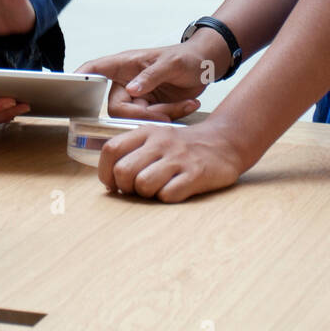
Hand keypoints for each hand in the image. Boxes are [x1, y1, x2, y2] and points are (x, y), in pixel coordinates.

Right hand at [78, 36, 224, 120]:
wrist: (206, 66)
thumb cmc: (187, 56)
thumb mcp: (171, 63)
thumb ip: (150, 76)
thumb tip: (131, 90)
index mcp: (125, 64)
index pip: (96, 69)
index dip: (80, 77)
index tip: (69, 84)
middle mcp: (127, 82)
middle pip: (118, 109)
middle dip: (144, 115)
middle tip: (166, 114)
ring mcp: (138, 97)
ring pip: (138, 119)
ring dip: (163, 116)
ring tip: (186, 104)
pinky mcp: (151, 109)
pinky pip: (154, 122)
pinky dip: (172, 117)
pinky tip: (189, 104)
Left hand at [98, 121, 245, 201]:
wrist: (224, 142)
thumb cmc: (182, 146)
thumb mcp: (156, 139)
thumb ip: (132, 153)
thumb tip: (110, 182)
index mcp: (146, 132)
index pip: (111, 149)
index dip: (105, 172)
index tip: (113, 184)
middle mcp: (160, 142)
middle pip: (123, 171)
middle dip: (125, 188)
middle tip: (136, 190)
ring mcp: (178, 158)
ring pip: (143, 184)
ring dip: (146, 194)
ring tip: (157, 189)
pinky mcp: (195, 174)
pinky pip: (168, 195)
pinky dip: (168, 198)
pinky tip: (175, 190)